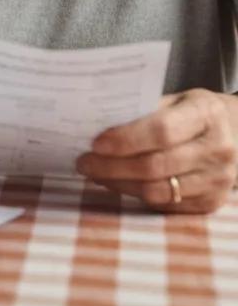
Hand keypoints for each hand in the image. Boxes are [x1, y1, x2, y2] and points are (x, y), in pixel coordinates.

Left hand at [77, 89, 237, 213]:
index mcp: (206, 114)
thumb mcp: (175, 99)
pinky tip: (117, 183)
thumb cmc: (192, 112)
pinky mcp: (211, 203)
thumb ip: (143, 109)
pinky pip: (166, 205)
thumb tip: (96, 121)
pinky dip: (136, 194)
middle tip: (83, 161)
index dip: (126, 139)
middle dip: (113, 166)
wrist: (236, 134)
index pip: (161, 130)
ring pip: (158, 190)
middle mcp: (217, 149)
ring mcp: (218, 180)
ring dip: (119, 183)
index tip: (95, 143)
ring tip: (94, 173)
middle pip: (156, 165)